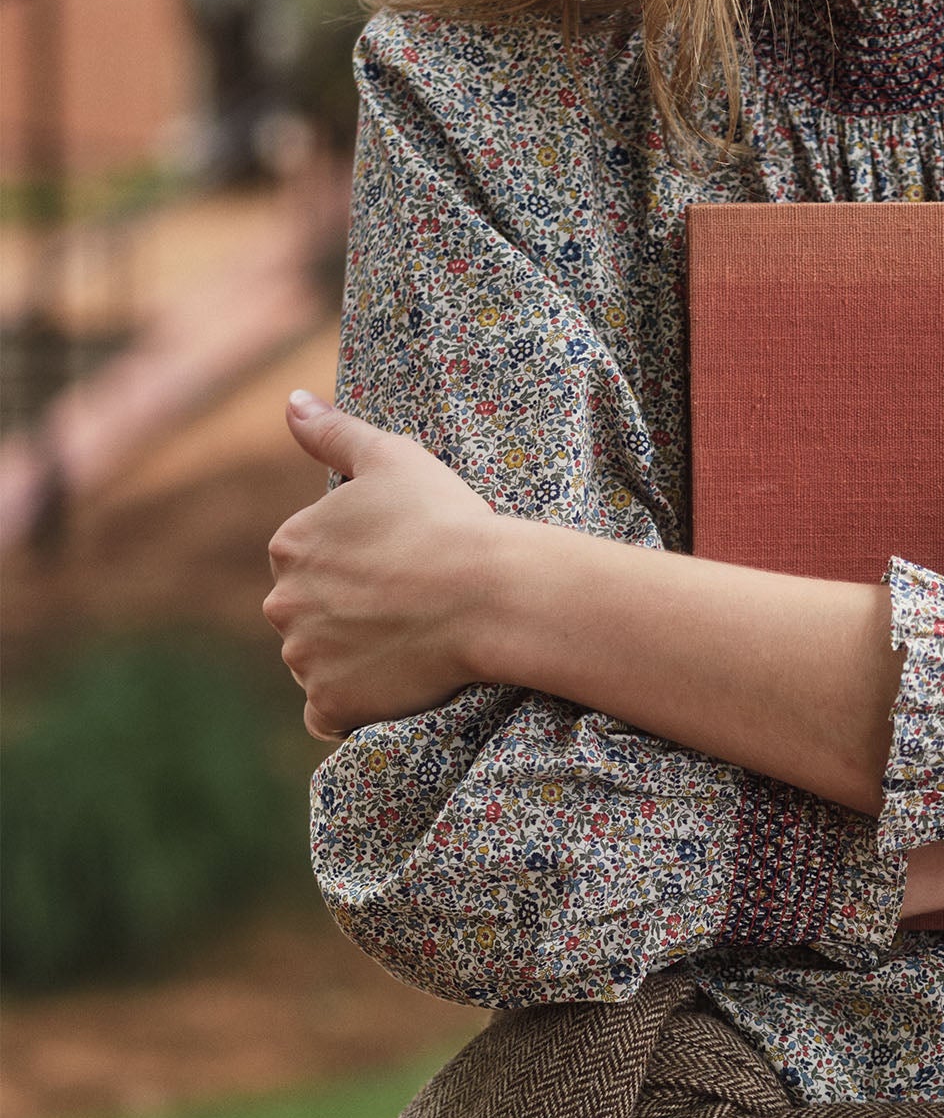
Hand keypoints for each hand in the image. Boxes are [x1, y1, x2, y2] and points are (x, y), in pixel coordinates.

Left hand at [263, 391, 502, 740]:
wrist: (488, 593)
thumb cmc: (447, 520)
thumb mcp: (393, 458)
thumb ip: (334, 431)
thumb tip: (290, 402)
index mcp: (289, 545)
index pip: (312, 566)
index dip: (360, 570)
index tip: (402, 570)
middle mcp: (281, 604)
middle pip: (309, 617)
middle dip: (347, 618)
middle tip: (410, 612)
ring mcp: (303, 658)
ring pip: (318, 664)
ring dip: (352, 661)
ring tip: (410, 647)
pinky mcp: (330, 703)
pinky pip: (328, 714)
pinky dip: (351, 707)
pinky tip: (390, 688)